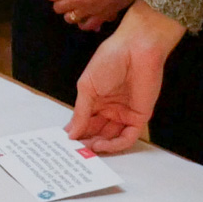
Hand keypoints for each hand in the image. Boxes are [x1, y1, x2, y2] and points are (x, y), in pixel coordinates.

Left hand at [44, 0, 139, 31]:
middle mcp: (79, 0)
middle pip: (58, 8)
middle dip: (59, 2)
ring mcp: (91, 10)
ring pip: (71, 19)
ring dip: (70, 13)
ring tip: (76, 6)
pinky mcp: (103, 15)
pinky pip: (89, 26)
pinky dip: (85, 23)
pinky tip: (87, 16)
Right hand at [66, 1, 187, 153]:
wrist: (136, 49)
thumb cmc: (110, 59)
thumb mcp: (87, 87)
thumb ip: (80, 112)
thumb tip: (70, 133)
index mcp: (95, 99)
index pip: (83, 122)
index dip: (74, 133)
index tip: (63, 144)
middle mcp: (109, 108)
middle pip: (96, 132)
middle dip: (85, 142)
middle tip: (74, 152)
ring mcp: (124, 114)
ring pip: (111, 138)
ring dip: (99, 146)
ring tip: (87, 150)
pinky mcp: (139, 117)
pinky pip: (127, 137)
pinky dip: (114, 145)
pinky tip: (101, 146)